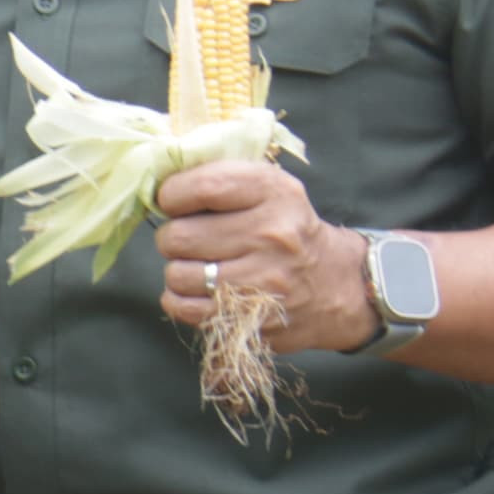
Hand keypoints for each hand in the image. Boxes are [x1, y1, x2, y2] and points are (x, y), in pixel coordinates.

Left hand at [153, 160, 376, 352]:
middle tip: (189, 239)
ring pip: (177, 274)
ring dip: (178, 270)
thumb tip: (157, 180)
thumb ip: (221, 177)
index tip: (172, 200)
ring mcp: (262, 280)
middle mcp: (272, 235)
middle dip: (172, 237)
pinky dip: (179, 300)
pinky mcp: (251, 316)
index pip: (203, 186)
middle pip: (179, 235)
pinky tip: (198, 290)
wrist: (336, 284)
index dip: (172, 194)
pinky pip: (183, 308)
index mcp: (275, 193)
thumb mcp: (271, 189)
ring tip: (199, 265)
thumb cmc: (287, 229)